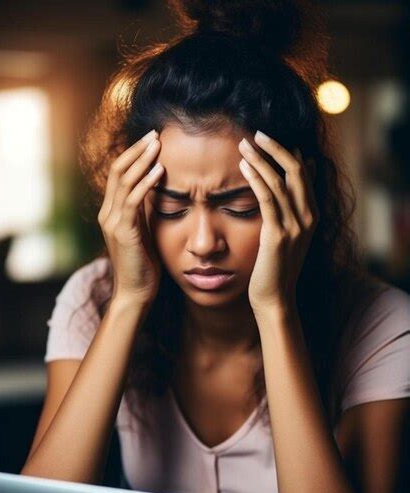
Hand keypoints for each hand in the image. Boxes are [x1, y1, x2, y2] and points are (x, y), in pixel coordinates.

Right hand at [98, 130, 164, 306]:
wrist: (135, 293)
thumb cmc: (144, 266)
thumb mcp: (144, 232)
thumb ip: (146, 212)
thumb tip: (159, 191)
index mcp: (111, 213)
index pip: (118, 174)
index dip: (134, 155)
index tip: (152, 141)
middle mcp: (107, 214)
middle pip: (117, 170)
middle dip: (137, 150)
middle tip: (155, 134)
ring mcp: (113, 222)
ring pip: (124, 181)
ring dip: (142, 160)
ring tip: (158, 145)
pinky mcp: (123, 232)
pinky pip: (133, 201)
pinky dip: (146, 183)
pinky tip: (160, 171)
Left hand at [238, 131, 318, 312]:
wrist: (275, 297)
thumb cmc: (276, 267)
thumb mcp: (289, 234)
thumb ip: (291, 207)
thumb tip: (294, 178)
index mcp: (312, 215)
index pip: (303, 173)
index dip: (287, 152)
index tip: (268, 138)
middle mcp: (308, 218)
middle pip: (296, 171)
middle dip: (275, 148)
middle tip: (255, 132)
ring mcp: (295, 227)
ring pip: (280, 181)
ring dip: (261, 159)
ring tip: (243, 143)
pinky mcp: (278, 235)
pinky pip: (267, 199)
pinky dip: (255, 178)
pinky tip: (243, 166)